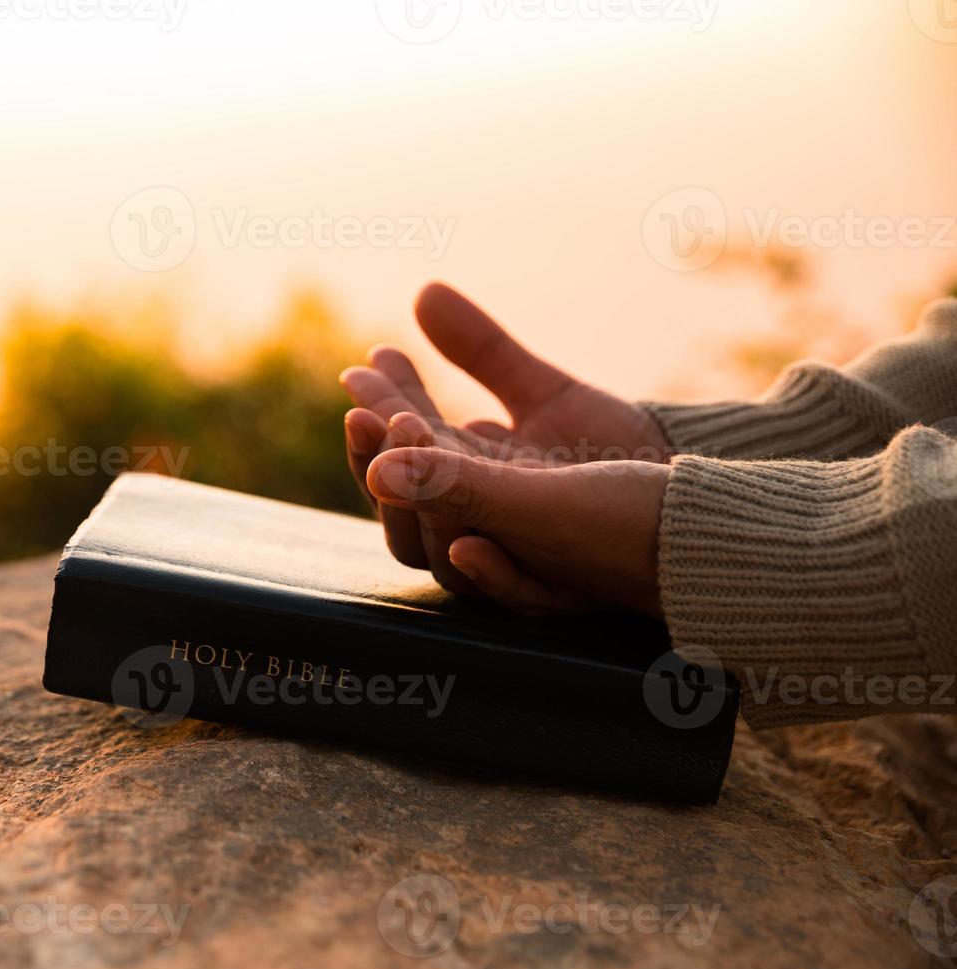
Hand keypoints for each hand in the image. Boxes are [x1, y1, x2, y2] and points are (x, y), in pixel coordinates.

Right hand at [339, 282, 670, 583]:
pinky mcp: (557, 591)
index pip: (397, 453)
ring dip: (416, 506)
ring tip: (411, 441)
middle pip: (398, 509)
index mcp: (462, 481)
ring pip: (435, 553)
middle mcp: (474, 523)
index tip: (363, 365)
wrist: (690, 503)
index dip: (376, 412)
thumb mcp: (545, 393)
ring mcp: (510, 559)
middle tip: (368, 412)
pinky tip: (466, 543)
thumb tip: (423, 291)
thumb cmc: (612, 452)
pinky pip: (512, 592)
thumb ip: (484, 351)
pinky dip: (487, 573)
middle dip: (377, 459)